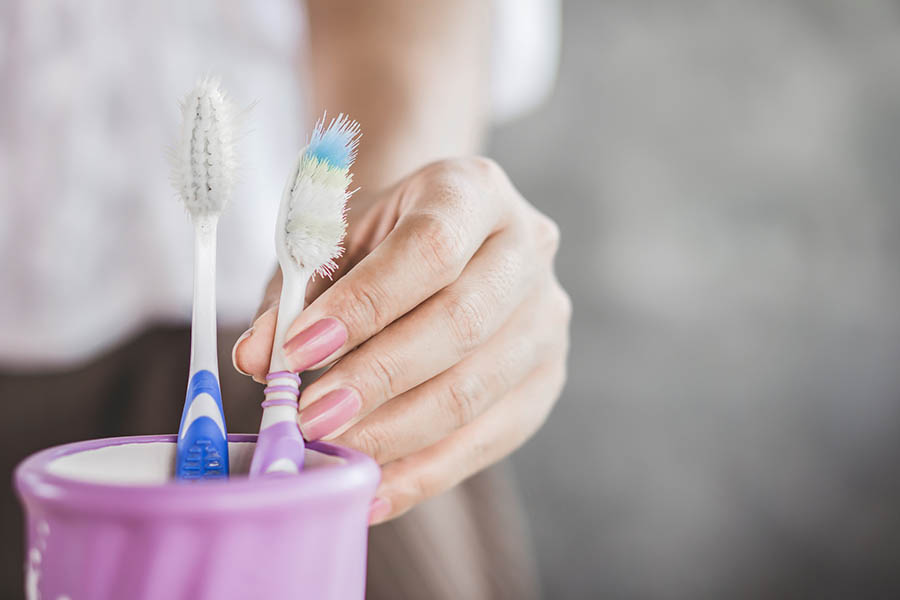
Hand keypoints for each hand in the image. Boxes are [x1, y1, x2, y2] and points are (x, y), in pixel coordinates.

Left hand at [233, 157, 570, 523]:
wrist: (440, 240)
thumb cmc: (379, 241)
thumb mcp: (333, 244)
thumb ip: (295, 295)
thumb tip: (255, 358)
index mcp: (474, 191)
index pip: (429, 249)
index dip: (364, 307)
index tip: (296, 353)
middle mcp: (527, 248)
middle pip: (462, 323)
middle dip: (378, 379)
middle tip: (311, 419)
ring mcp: (547, 316)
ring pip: (478, 389)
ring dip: (396, 432)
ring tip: (333, 453)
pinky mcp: (547, 377)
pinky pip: (491, 438)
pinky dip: (427, 472)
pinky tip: (374, 490)